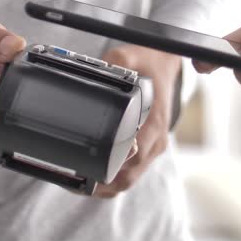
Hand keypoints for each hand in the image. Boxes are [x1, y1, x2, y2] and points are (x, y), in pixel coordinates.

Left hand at [94, 44, 180, 197]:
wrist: (165, 63)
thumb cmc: (148, 63)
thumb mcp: (131, 55)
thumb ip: (116, 62)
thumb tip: (97, 72)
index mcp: (155, 121)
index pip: (135, 155)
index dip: (111, 167)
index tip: (88, 170)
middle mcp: (156, 139)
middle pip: (130, 174)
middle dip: (103, 183)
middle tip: (75, 181)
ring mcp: (154, 146)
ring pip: (130, 178)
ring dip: (107, 185)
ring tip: (79, 183)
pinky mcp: (149, 148)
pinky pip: (132, 172)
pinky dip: (114, 179)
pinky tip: (93, 178)